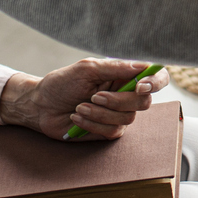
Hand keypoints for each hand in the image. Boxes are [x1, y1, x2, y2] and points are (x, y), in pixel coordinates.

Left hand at [0, 58, 170, 139]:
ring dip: (99, 113)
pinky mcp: (108, 130)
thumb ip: (116, 67)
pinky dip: (92, 123)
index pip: (157, 77)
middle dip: (118, 101)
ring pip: (127, 118)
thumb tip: (144, 66)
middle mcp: (125, 94)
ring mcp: (118, 114)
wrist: (41, 106)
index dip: (156, 82)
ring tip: (79, 107)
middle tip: (94, 96)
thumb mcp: (87, 69)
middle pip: (144, 102)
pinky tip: (77, 117)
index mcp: (123, 75)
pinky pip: (112, 131)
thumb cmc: (61, 84)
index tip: (140, 86)